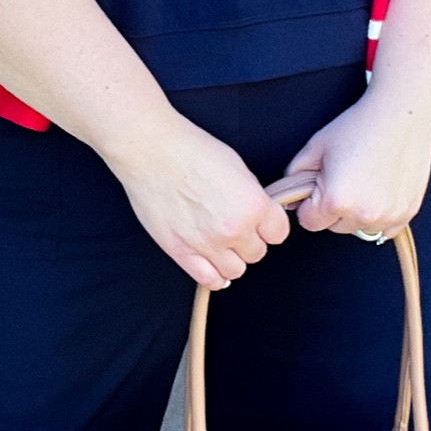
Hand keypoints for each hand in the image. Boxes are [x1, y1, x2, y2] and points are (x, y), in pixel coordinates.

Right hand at [106, 111, 291, 287]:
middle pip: (257, 253)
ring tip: (220, 242)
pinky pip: (209, 280)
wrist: (151, 150)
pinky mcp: (181, 252)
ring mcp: (207, 244)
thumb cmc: (190, 150)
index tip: (261, 222)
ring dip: (231, 258)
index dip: (269, 226)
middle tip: (234, 225)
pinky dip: (214, 275)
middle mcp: (233, 229)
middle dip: (249, 240)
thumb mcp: (237, 167)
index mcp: (253, 205)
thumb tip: (257, 215)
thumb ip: (252, 197)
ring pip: (235, 271)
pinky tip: (210, 261)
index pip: (278, 233)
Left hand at [280, 89, 430, 240]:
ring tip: (362, 182)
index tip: (318, 188)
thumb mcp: (315, 147)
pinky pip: (385, 229)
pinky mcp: (406, 213)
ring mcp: (387, 216)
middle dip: (332, 209)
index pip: (309, 222)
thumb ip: (294, 175)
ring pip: (359, 228)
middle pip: (334, 227)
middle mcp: (363, 214)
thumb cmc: (361, 127)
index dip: (309, 204)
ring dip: (356, 214)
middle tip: (342, 179)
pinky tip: (379, 190)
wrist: (402, 116)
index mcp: (335, 200)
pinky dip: (380, 216)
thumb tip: (288, 197)